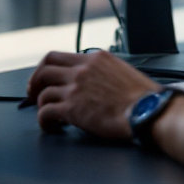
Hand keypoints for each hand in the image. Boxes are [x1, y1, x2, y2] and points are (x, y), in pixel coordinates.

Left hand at [26, 51, 159, 137]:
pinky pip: (45, 111)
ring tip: (48, 116)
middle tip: (32, 94)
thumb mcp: (121, 72)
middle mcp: (82, 69)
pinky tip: (51, 127)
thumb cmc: (144, 98)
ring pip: (43, 91)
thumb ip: (102, 72)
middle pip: (45, 68)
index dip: (45, 68)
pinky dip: (44, 120)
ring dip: (41, 105)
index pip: (58, 56)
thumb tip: (92, 82)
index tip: (42, 79)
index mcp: (95, 58)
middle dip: (34, 82)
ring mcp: (76, 87)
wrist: (150, 111)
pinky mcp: (73, 108)